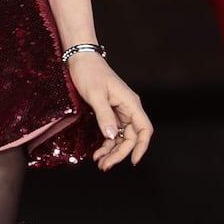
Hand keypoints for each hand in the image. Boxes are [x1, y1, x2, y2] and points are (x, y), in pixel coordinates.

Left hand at [65, 51, 153, 169]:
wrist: (79, 57)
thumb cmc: (89, 72)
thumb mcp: (95, 94)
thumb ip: (105, 116)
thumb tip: (113, 136)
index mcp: (130, 103)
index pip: (144, 129)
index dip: (142, 147)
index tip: (133, 161)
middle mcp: (128, 108)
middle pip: (131, 137)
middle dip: (119, 153)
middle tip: (104, 165)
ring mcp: (118, 110)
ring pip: (120, 137)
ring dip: (112, 151)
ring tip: (100, 163)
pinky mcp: (109, 111)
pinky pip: (111, 131)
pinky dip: (106, 143)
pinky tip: (97, 152)